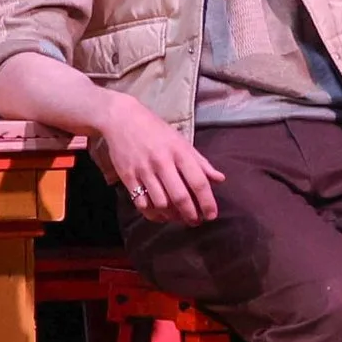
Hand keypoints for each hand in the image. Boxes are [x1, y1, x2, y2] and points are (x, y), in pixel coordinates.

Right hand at [101, 96, 225, 224]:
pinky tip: (160, 213)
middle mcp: (162, 161)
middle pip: (180, 196)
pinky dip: (153, 213)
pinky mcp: (128, 177)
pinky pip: (142, 203)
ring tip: (178, 217)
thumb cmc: (155, 130)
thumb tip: (220, 179)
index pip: (198, 182)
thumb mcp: (181, 141)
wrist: (122, 119)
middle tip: (195, 221)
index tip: (211, 215)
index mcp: (180, 151)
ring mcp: (144, 170)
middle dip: (190, 214)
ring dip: (172, 215)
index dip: (207, 202)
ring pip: (161, 203)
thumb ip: (200, 162)